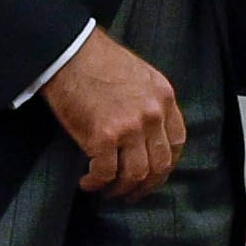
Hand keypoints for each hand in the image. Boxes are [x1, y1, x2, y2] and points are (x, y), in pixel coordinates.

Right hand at [42, 28, 184, 198]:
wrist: (69, 52)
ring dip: (120, 189)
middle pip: (159, 164)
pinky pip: (105, 173)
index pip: (176, 142)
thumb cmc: (98, 61)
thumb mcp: (141, 76)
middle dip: (145, 186)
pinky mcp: (103, 136)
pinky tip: (87, 182)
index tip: (153, 174)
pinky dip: (96, 183)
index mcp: (164, 97)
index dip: (165, 164)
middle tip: (130, 193)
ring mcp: (130, 127)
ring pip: (135, 175)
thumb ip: (150, 102)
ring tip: (106, 191)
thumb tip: (146, 134)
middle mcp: (152, 114)